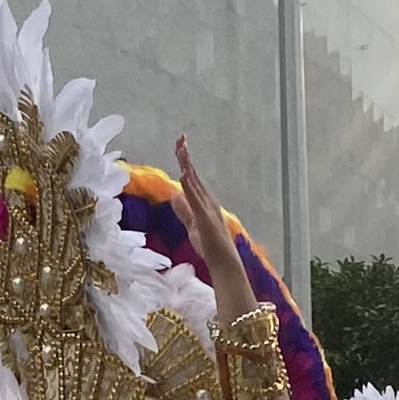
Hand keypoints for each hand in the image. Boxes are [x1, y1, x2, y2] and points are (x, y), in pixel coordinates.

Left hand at [172, 143, 261, 326]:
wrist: (224, 262)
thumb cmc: (210, 246)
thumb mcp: (192, 224)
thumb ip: (183, 210)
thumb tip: (174, 194)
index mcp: (204, 201)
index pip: (191, 177)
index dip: (185, 161)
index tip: (180, 145)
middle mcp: (207, 200)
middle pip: (193, 173)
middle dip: (186, 155)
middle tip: (180, 137)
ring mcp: (207, 207)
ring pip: (195, 181)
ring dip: (188, 164)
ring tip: (181, 148)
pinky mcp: (205, 217)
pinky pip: (195, 198)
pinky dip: (190, 185)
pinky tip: (184, 174)